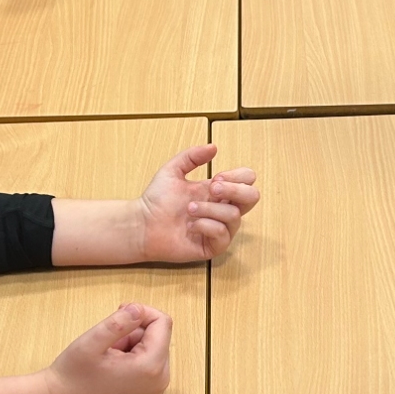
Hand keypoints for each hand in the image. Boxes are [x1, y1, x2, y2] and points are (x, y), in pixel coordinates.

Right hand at [42, 303, 172, 393]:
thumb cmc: (73, 375)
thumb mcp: (92, 341)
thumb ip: (119, 322)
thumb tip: (138, 309)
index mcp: (150, 367)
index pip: (163, 323)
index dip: (142, 312)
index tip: (119, 312)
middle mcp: (159, 382)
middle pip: (159, 338)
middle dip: (135, 332)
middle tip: (107, 341)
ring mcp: (154, 393)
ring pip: (153, 352)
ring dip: (132, 346)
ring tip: (106, 356)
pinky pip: (148, 368)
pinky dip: (133, 361)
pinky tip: (110, 369)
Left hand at [136, 145, 259, 262]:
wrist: (142, 224)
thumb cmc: (157, 200)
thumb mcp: (173, 170)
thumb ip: (192, 157)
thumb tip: (214, 147)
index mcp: (218, 191)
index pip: (247, 180)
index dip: (237, 176)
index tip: (216, 177)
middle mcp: (223, 209)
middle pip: (252, 197)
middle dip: (235, 190)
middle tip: (212, 189)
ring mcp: (220, 228)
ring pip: (234, 216)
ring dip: (210, 209)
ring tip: (189, 209)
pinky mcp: (213, 246)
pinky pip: (222, 234)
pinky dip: (206, 226)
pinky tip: (190, 226)